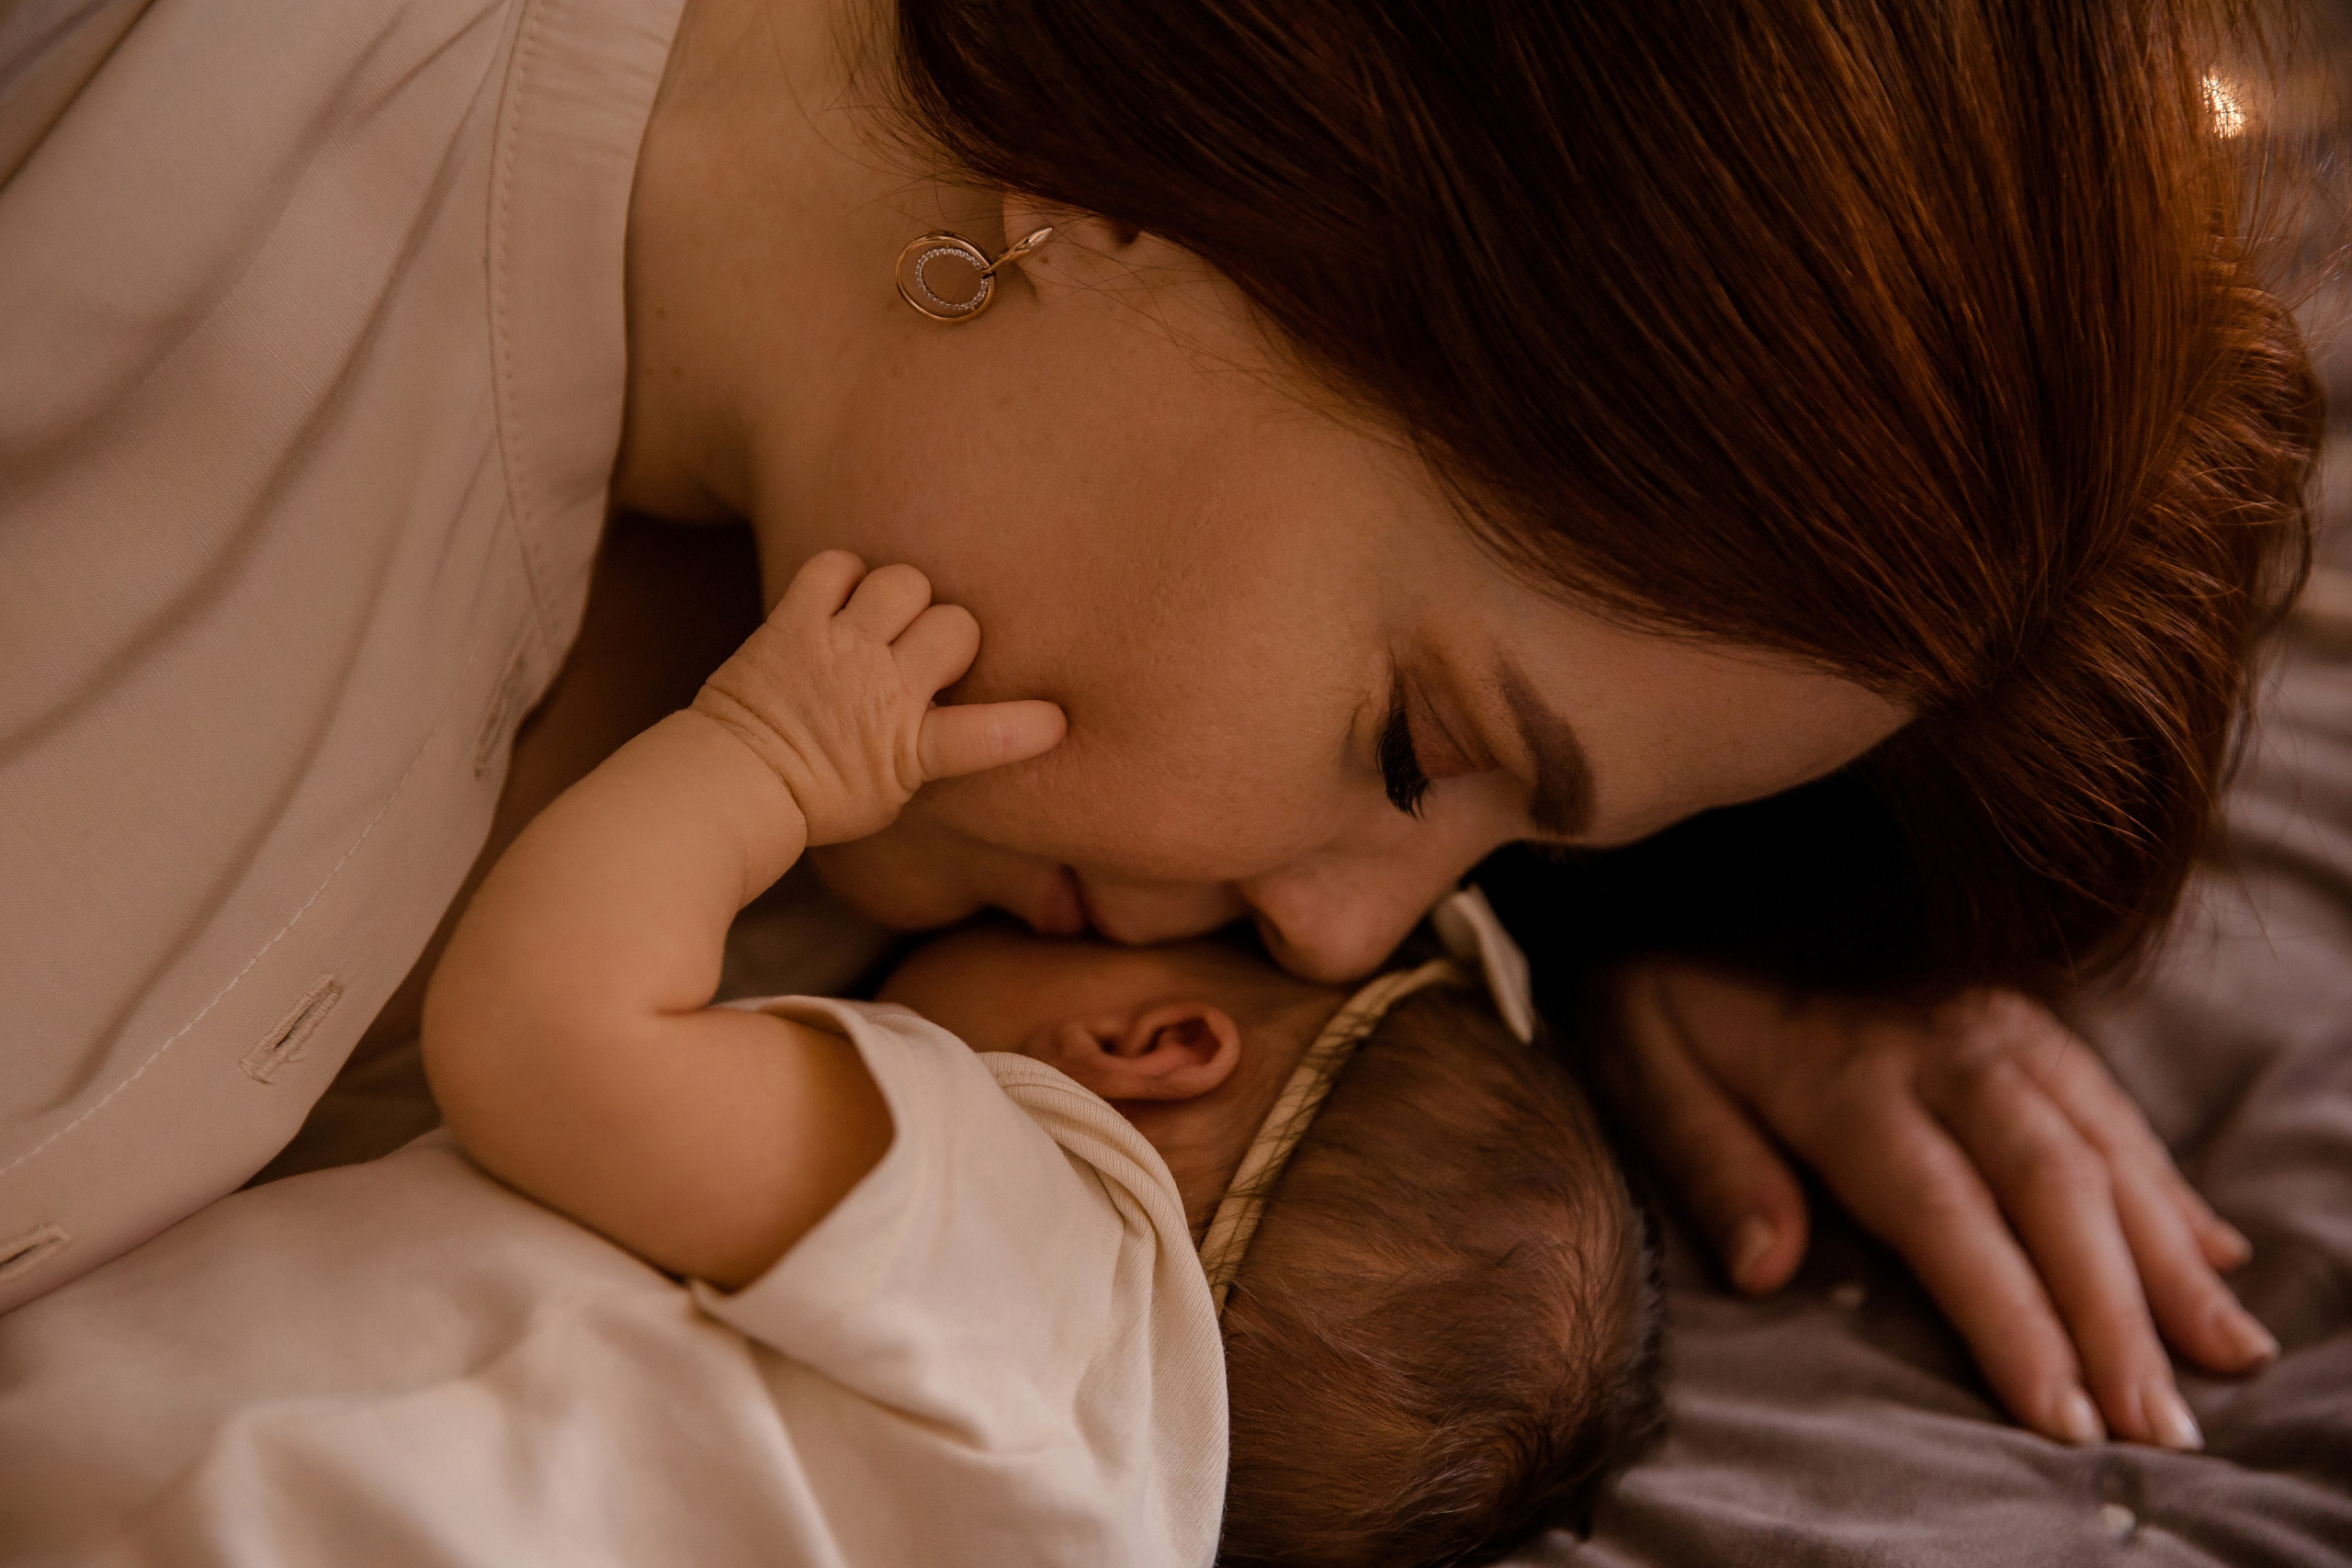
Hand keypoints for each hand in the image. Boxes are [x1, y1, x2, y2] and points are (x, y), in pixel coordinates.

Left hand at [690, 551, 1064, 843]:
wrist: (733, 782)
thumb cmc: (817, 795)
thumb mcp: (891, 792)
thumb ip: (930, 748)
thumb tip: (960, 710)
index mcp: (910, 747)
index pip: (983, 737)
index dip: (1024, 726)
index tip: (1055, 721)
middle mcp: (881, 691)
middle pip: (956, 625)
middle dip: (950, 636)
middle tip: (925, 656)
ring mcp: (838, 649)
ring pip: (905, 582)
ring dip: (902, 597)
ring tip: (883, 621)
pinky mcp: (795, 622)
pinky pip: (837, 565)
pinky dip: (843, 575)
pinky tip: (840, 600)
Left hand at [1602, 960, 2278, 1448]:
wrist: (1686, 858)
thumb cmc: (1660, 974)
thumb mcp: (1643, 1056)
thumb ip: (1707, 1158)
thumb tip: (1766, 1268)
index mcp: (1845, 1074)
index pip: (1949, 1216)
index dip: (2015, 1320)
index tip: (2066, 1418)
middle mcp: (1940, 1044)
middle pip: (2055, 1190)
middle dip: (2119, 1315)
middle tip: (2164, 1427)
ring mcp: (1992, 1016)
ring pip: (2105, 1144)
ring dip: (2171, 1256)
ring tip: (2225, 1353)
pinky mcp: (2018, 1001)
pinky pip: (2108, 1097)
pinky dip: (2165, 1180)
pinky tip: (2212, 1249)